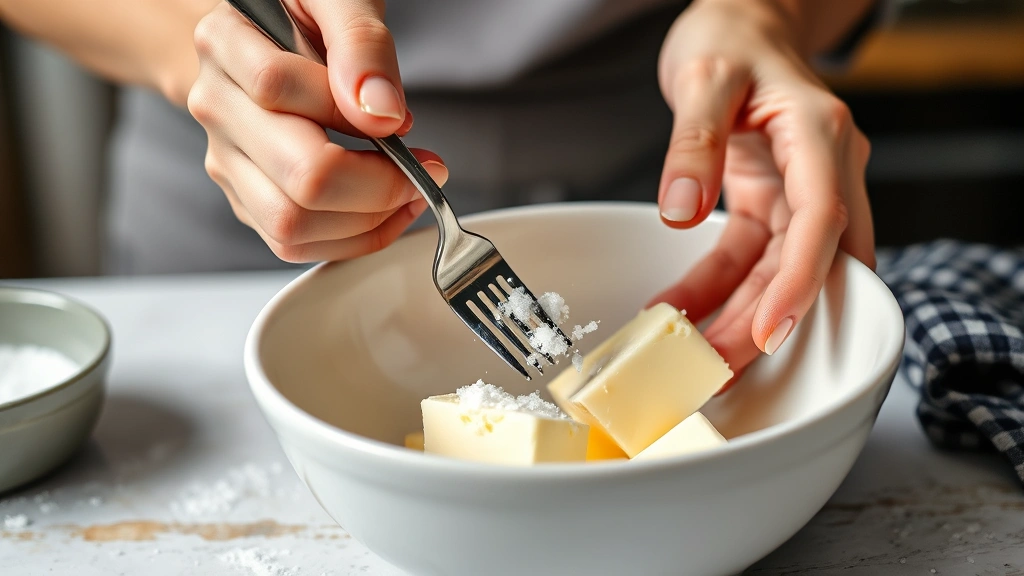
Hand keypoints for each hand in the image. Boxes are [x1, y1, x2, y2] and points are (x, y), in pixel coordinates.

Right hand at [187, 1, 446, 262]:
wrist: (276, 28)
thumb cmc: (309, 11)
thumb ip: (360, 44)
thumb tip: (380, 114)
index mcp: (226, 44)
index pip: (277, 89)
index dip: (352, 115)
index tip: (402, 121)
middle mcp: (216, 106)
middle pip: (297, 176)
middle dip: (380, 184)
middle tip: (425, 169)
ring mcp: (227, 158)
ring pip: (292, 224)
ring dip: (368, 221)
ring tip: (409, 191)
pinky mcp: (246, 197)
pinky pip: (294, 242)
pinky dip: (351, 238)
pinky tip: (385, 210)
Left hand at [648, 0, 874, 384]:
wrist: (740, 22)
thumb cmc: (730, 38)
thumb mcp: (704, 76)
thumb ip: (693, 141)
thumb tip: (681, 209)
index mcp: (820, 137)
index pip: (821, 221)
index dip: (799, 283)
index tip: (769, 331)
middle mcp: (821, 170)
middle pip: (804, 262)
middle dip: (765, 320)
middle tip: (720, 368)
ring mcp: (798, 189)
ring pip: (775, 270)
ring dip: (737, 316)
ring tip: (693, 356)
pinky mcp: (770, 201)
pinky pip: (746, 256)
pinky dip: (714, 287)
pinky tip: (679, 312)